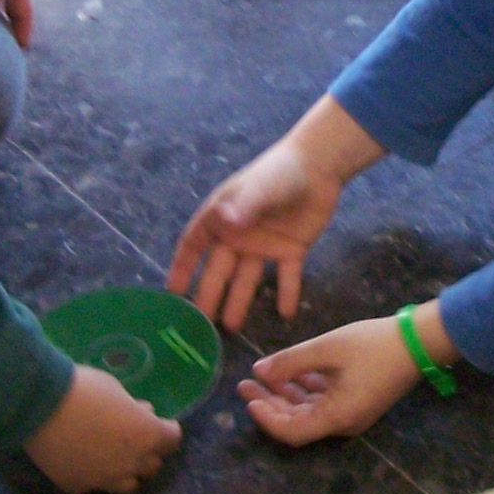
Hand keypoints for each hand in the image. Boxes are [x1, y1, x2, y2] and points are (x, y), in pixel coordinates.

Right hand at [23, 365, 181, 493]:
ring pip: (127, 484)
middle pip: (152, 465)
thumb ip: (133, 407)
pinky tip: (81, 461)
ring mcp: (105, 480)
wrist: (39, 405)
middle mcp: (131, 463)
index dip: (166, 429)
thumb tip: (141, 414)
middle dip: (147, 450)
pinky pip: (93, 485)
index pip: (172, 439)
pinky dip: (92, 475)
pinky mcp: (79, 486)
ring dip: (126, 470)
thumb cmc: (83, 388)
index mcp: (147, 435)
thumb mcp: (116, 389)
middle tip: (133, 437)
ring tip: (111, 455)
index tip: (158, 422)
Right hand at [167, 96, 385, 330]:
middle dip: (209, 294)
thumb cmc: (279, 172)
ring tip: (232, 328)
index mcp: (222, 218)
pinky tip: (285, 315)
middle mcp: (238, 236)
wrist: (319, 165)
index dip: (182, 267)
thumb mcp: (260, 188)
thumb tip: (225, 224)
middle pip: (219, 270)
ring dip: (239, 301)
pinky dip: (287, 294)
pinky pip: (287, 277)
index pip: (194, 245)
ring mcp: (264, 245)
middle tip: (201, 323)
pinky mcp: (291, 249)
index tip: (173, 292)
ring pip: (247, 279)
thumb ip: (244, 207)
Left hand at [239, 312, 440, 445]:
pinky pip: (324, 402)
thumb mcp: (327, 348)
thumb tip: (259, 372)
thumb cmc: (372, 345)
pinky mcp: (357, 401)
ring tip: (261, 375)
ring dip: (285, 395)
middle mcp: (343, 422)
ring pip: (309, 411)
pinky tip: (290, 371)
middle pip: (298, 422)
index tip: (249, 400)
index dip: (267, 419)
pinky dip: (305, 389)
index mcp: (337, 416)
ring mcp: (351, 413)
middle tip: (245, 384)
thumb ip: (290, 362)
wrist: (420, 341)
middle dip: (270, 403)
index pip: (292, 431)